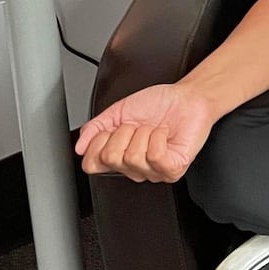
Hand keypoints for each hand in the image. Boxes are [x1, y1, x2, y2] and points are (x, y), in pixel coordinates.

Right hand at [75, 83, 215, 182]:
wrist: (188, 97)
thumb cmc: (159, 104)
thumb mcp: (119, 111)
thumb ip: (95, 127)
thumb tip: (80, 146)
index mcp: (119, 156)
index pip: (91, 165)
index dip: (97, 142)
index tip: (112, 128)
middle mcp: (134, 168)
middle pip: (110, 159)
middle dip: (124, 132)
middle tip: (138, 126)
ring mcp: (153, 171)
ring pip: (132, 157)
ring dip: (144, 132)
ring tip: (154, 129)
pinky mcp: (173, 169)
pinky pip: (154, 156)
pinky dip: (159, 137)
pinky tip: (164, 134)